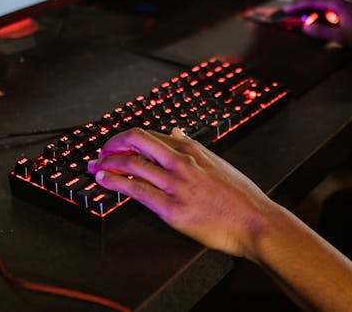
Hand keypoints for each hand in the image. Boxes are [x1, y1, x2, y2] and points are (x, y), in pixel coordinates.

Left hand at [87, 128, 281, 260]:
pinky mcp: (172, 209)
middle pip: (136, 140)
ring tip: (96, 168)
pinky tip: (105, 181)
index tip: (116, 145)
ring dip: (108, 164)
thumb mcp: (217, 162)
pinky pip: (137, 190)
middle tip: (101, 153)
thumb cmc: (241, 197)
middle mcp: (182, 162)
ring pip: (132, 164)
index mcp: (193, 150)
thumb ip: (193, 147)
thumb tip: (176, 131)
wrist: (256, 221)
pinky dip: (116, 182)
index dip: (128, 139)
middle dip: (112, 144)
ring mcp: (176, 185)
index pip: (152, 136)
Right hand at [283, 0, 351, 48]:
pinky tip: (327, 16)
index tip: (286, 11)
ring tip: (307, 14)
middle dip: (305, 2)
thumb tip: (304, 27)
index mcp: (339, 3)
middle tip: (293, 10)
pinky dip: (326, 7)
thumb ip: (321, 32)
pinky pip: (337, 2)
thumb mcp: (342, 37)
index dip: (298, 6)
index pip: (312, 1)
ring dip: (316, 4)